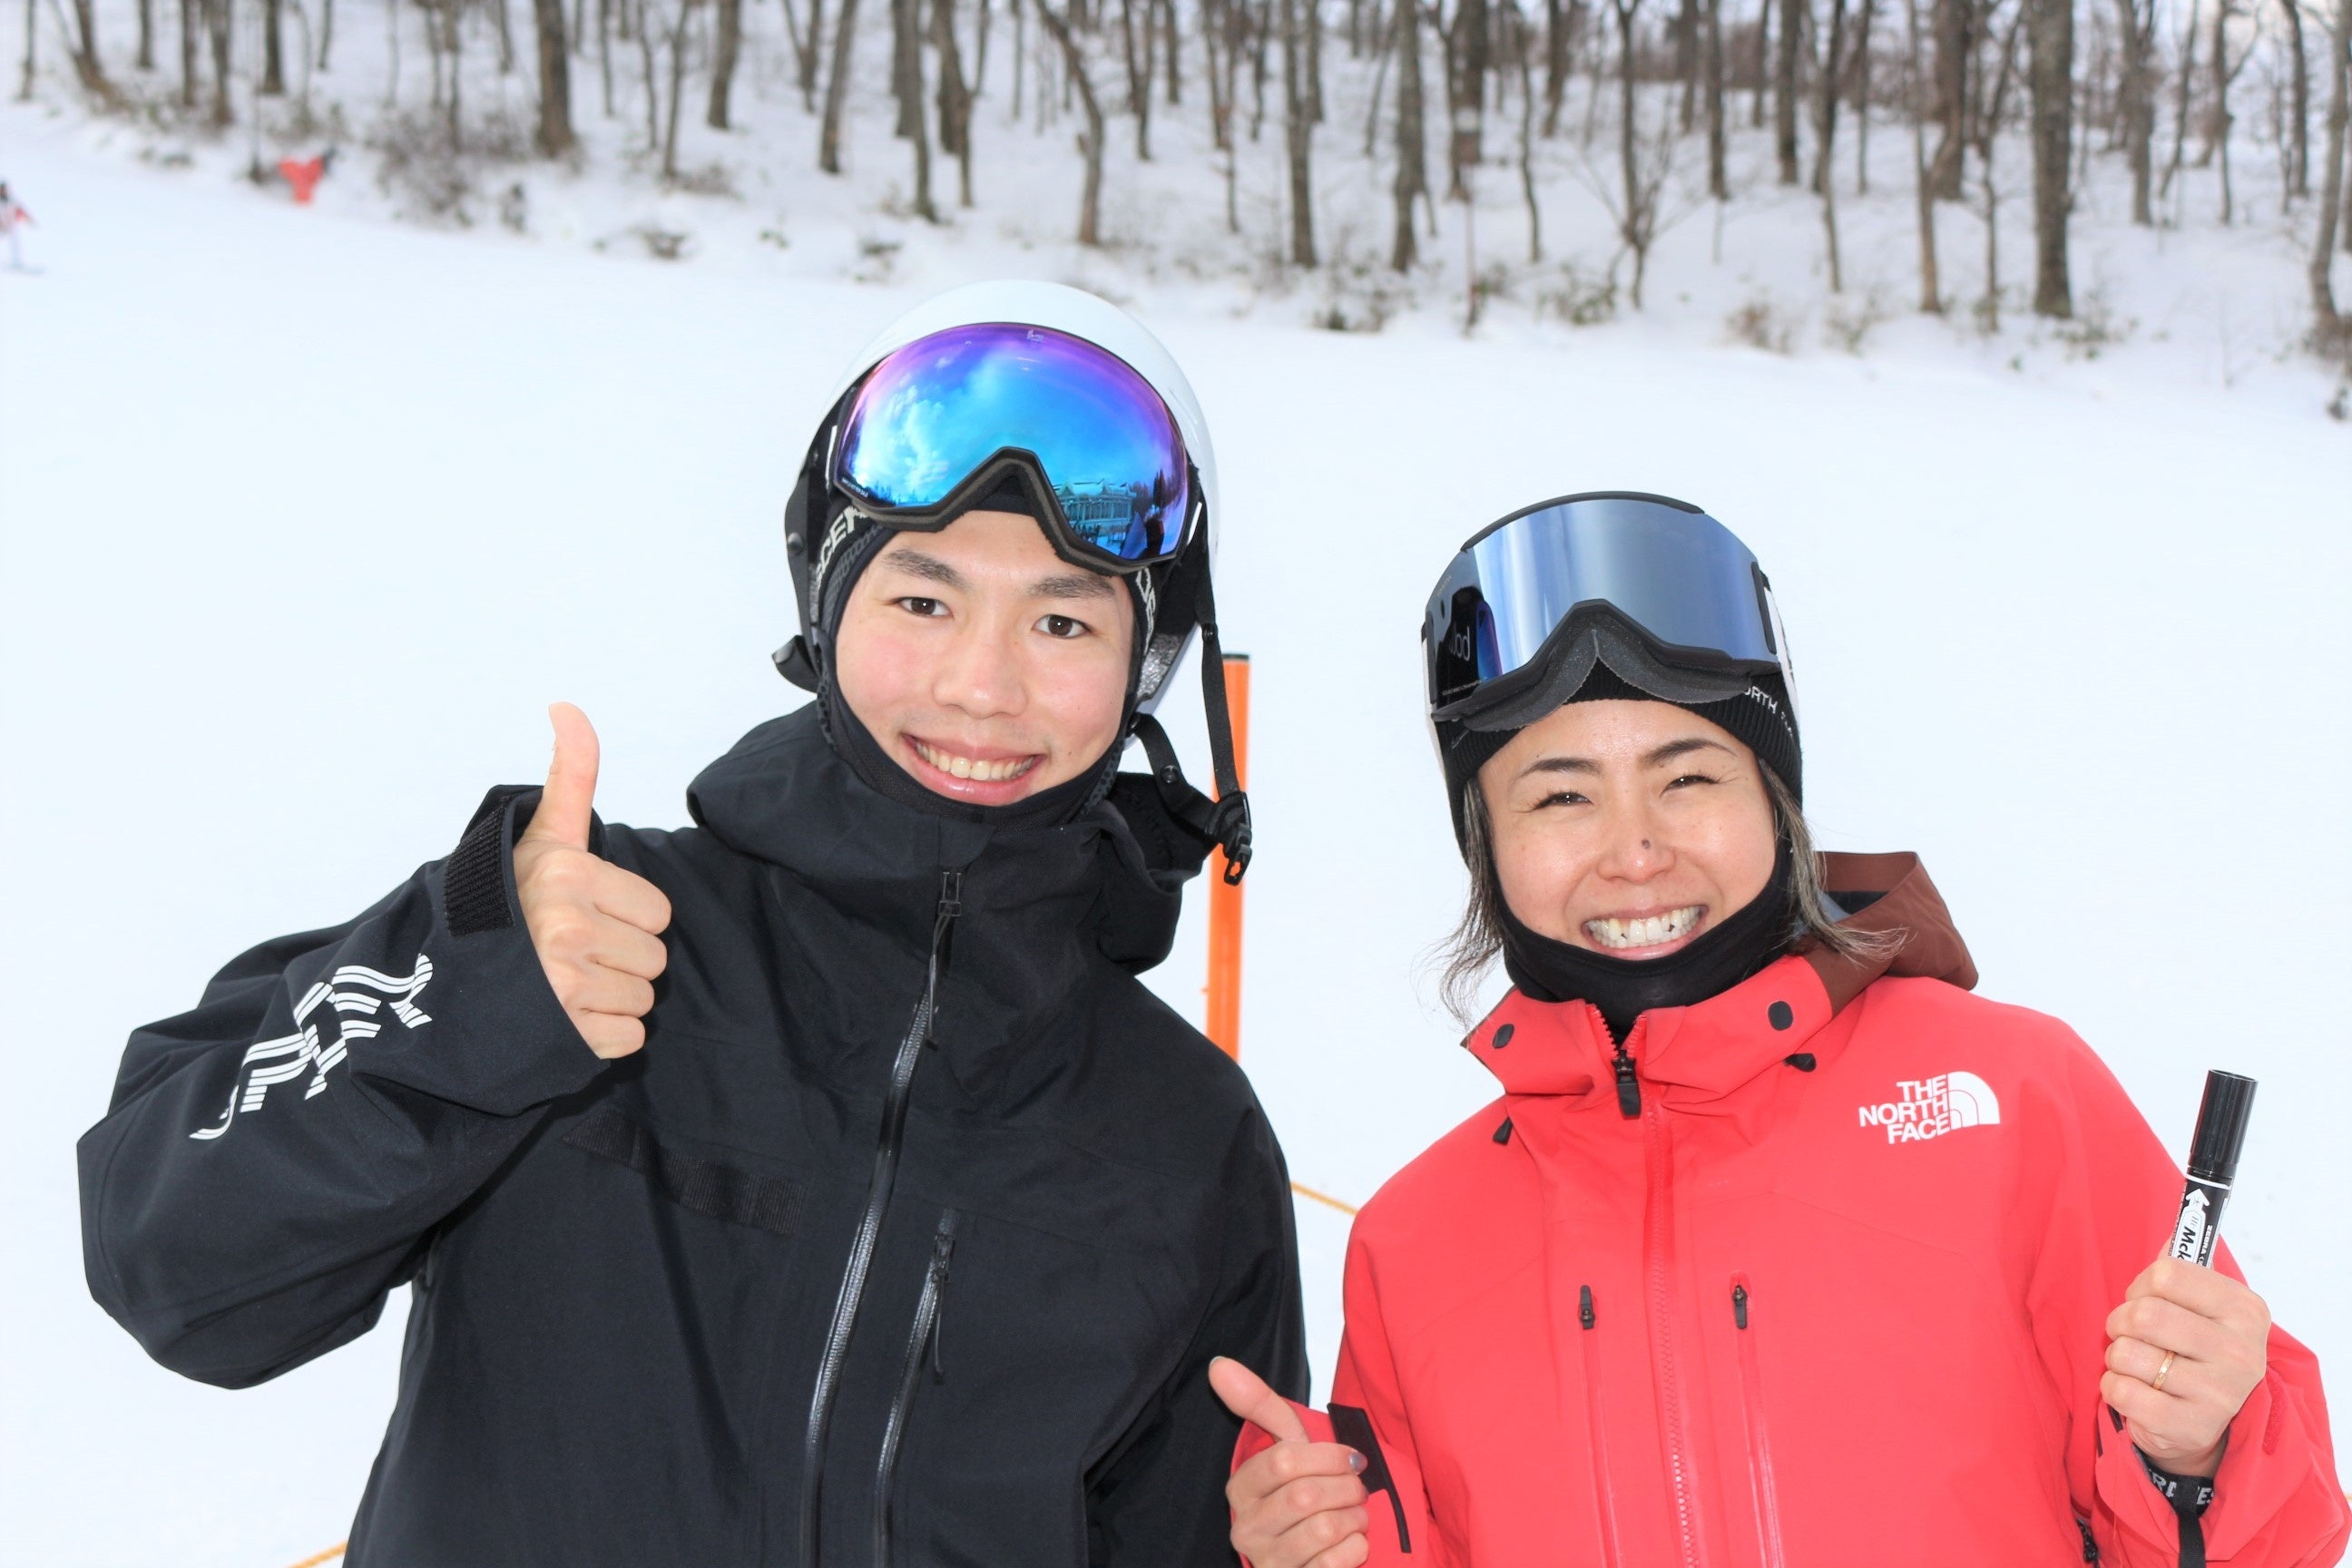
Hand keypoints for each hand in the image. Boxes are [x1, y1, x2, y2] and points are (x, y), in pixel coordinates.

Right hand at [514, 704, 671, 1058]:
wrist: (435, 990)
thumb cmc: (502, 907)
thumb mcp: (539, 837)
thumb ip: (570, 775)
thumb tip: (567, 704)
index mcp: (568, 876)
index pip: (657, 912)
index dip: (623, 917)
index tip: (579, 915)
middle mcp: (567, 928)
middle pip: (654, 959)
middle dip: (620, 959)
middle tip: (567, 955)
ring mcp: (565, 987)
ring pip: (643, 999)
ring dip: (610, 998)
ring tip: (560, 987)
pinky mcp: (565, 1037)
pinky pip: (627, 1039)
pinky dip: (601, 1037)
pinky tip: (563, 1020)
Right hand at [1211, 1356, 1370, 1567]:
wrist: (1312, 1552)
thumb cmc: (1299, 1489)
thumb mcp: (1285, 1444)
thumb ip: (1256, 1403)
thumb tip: (1218, 1364)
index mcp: (1240, 1489)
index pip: (1284, 1462)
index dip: (1329, 1456)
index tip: (1352, 1458)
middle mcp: (1245, 1528)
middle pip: (1306, 1497)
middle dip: (1346, 1488)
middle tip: (1358, 1488)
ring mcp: (1269, 1561)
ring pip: (1323, 1530)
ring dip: (1355, 1517)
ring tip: (1356, 1514)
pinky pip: (1334, 1563)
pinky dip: (1356, 1547)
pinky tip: (1351, 1542)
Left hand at [2102, 1256, 2269, 1476]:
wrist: (2206, 1422)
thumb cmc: (2193, 1349)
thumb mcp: (2200, 1306)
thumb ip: (2182, 1268)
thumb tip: (2172, 1232)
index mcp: (2245, 1311)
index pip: (2166, 1273)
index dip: (2142, 1285)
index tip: (2146, 1299)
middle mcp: (2242, 1353)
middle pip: (2145, 1314)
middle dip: (2121, 1321)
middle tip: (2130, 1332)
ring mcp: (2220, 1394)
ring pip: (2127, 1353)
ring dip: (2117, 1357)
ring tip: (2138, 1365)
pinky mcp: (2191, 1427)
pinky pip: (2121, 1391)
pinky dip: (2113, 1387)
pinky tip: (2134, 1390)